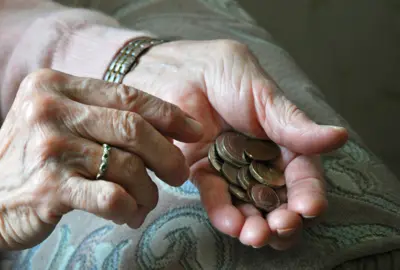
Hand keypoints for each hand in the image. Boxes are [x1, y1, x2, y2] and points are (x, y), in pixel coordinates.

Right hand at [0, 69, 202, 260]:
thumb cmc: (30, 158)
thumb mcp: (57, 119)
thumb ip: (100, 113)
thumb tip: (166, 126)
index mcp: (55, 85)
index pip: (127, 95)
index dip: (168, 114)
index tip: (194, 131)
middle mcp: (49, 109)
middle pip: (133, 128)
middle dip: (168, 154)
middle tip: (179, 174)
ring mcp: (48, 149)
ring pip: (128, 166)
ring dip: (148, 189)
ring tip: (146, 201)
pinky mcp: (49, 188)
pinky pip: (111, 197)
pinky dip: (130, 208)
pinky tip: (129, 214)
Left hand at [124, 40, 348, 249]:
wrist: (176, 71)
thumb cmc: (223, 73)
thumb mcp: (262, 94)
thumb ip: (292, 122)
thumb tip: (338, 137)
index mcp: (283, 141)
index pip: (302, 174)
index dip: (308, 193)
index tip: (309, 207)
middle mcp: (260, 161)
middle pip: (278, 199)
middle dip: (283, 219)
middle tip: (281, 227)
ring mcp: (231, 170)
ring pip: (249, 206)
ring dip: (255, 225)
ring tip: (255, 235)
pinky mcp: (203, 174)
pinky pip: (215, 198)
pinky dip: (224, 213)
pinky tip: (231, 223)